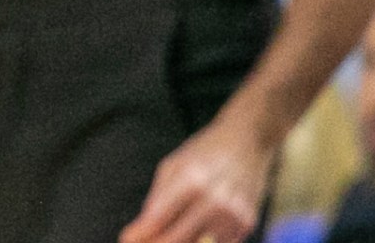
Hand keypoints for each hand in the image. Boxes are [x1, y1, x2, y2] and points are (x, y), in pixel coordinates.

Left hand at [118, 116, 268, 242]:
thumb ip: (156, 199)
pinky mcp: (247, 223)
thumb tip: (139, 231)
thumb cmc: (204, 152)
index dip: (140, 234)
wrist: (248, 141)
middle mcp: (214, 200)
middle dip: (157, 242)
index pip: (159, 218)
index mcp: (190, 180)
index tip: (127, 239)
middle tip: (144, 241)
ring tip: (168, 233)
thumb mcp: (173, 165)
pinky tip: (195, 230)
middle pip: (178, 239)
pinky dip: (203, 240)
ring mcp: (233, 215)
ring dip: (181, 242)